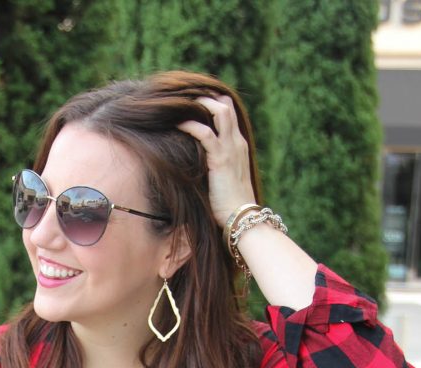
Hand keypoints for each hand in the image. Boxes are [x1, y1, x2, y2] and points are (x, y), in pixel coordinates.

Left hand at [177, 95, 256, 227]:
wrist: (241, 217)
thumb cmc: (230, 205)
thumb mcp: (223, 179)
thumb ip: (214, 166)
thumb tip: (194, 164)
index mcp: (238, 146)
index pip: (229, 114)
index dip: (213, 104)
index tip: (194, 103)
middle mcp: (237, 143)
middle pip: (226, 106)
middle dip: (206, 98)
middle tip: (185, 97)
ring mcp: (231, 149)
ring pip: (220, 112)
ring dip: (201, 105)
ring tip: (182, 104)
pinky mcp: (221, 159)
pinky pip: (206, 133)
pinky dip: (191, 125)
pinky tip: (179, 124)